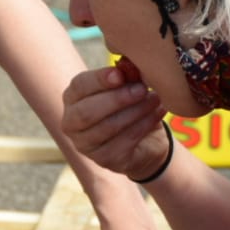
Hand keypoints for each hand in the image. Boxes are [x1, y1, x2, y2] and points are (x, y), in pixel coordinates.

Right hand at [61, 63, 170, 180]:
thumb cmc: (130, 106)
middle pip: (87, 112)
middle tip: (142, 89)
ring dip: (135, 111)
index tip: (120, 74)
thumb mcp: (127, 87)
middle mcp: (71, 124)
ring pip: (108, 127)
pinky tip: (157, 113)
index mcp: (72, 99)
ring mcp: (85, 145)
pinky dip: (144, 125)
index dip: (99, 80)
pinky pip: (124, 141)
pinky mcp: (104, 160)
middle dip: (116, 99)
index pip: (79, 87)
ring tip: (155, 99)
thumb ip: (125, 77)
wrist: (146, 139)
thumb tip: (128, 69)